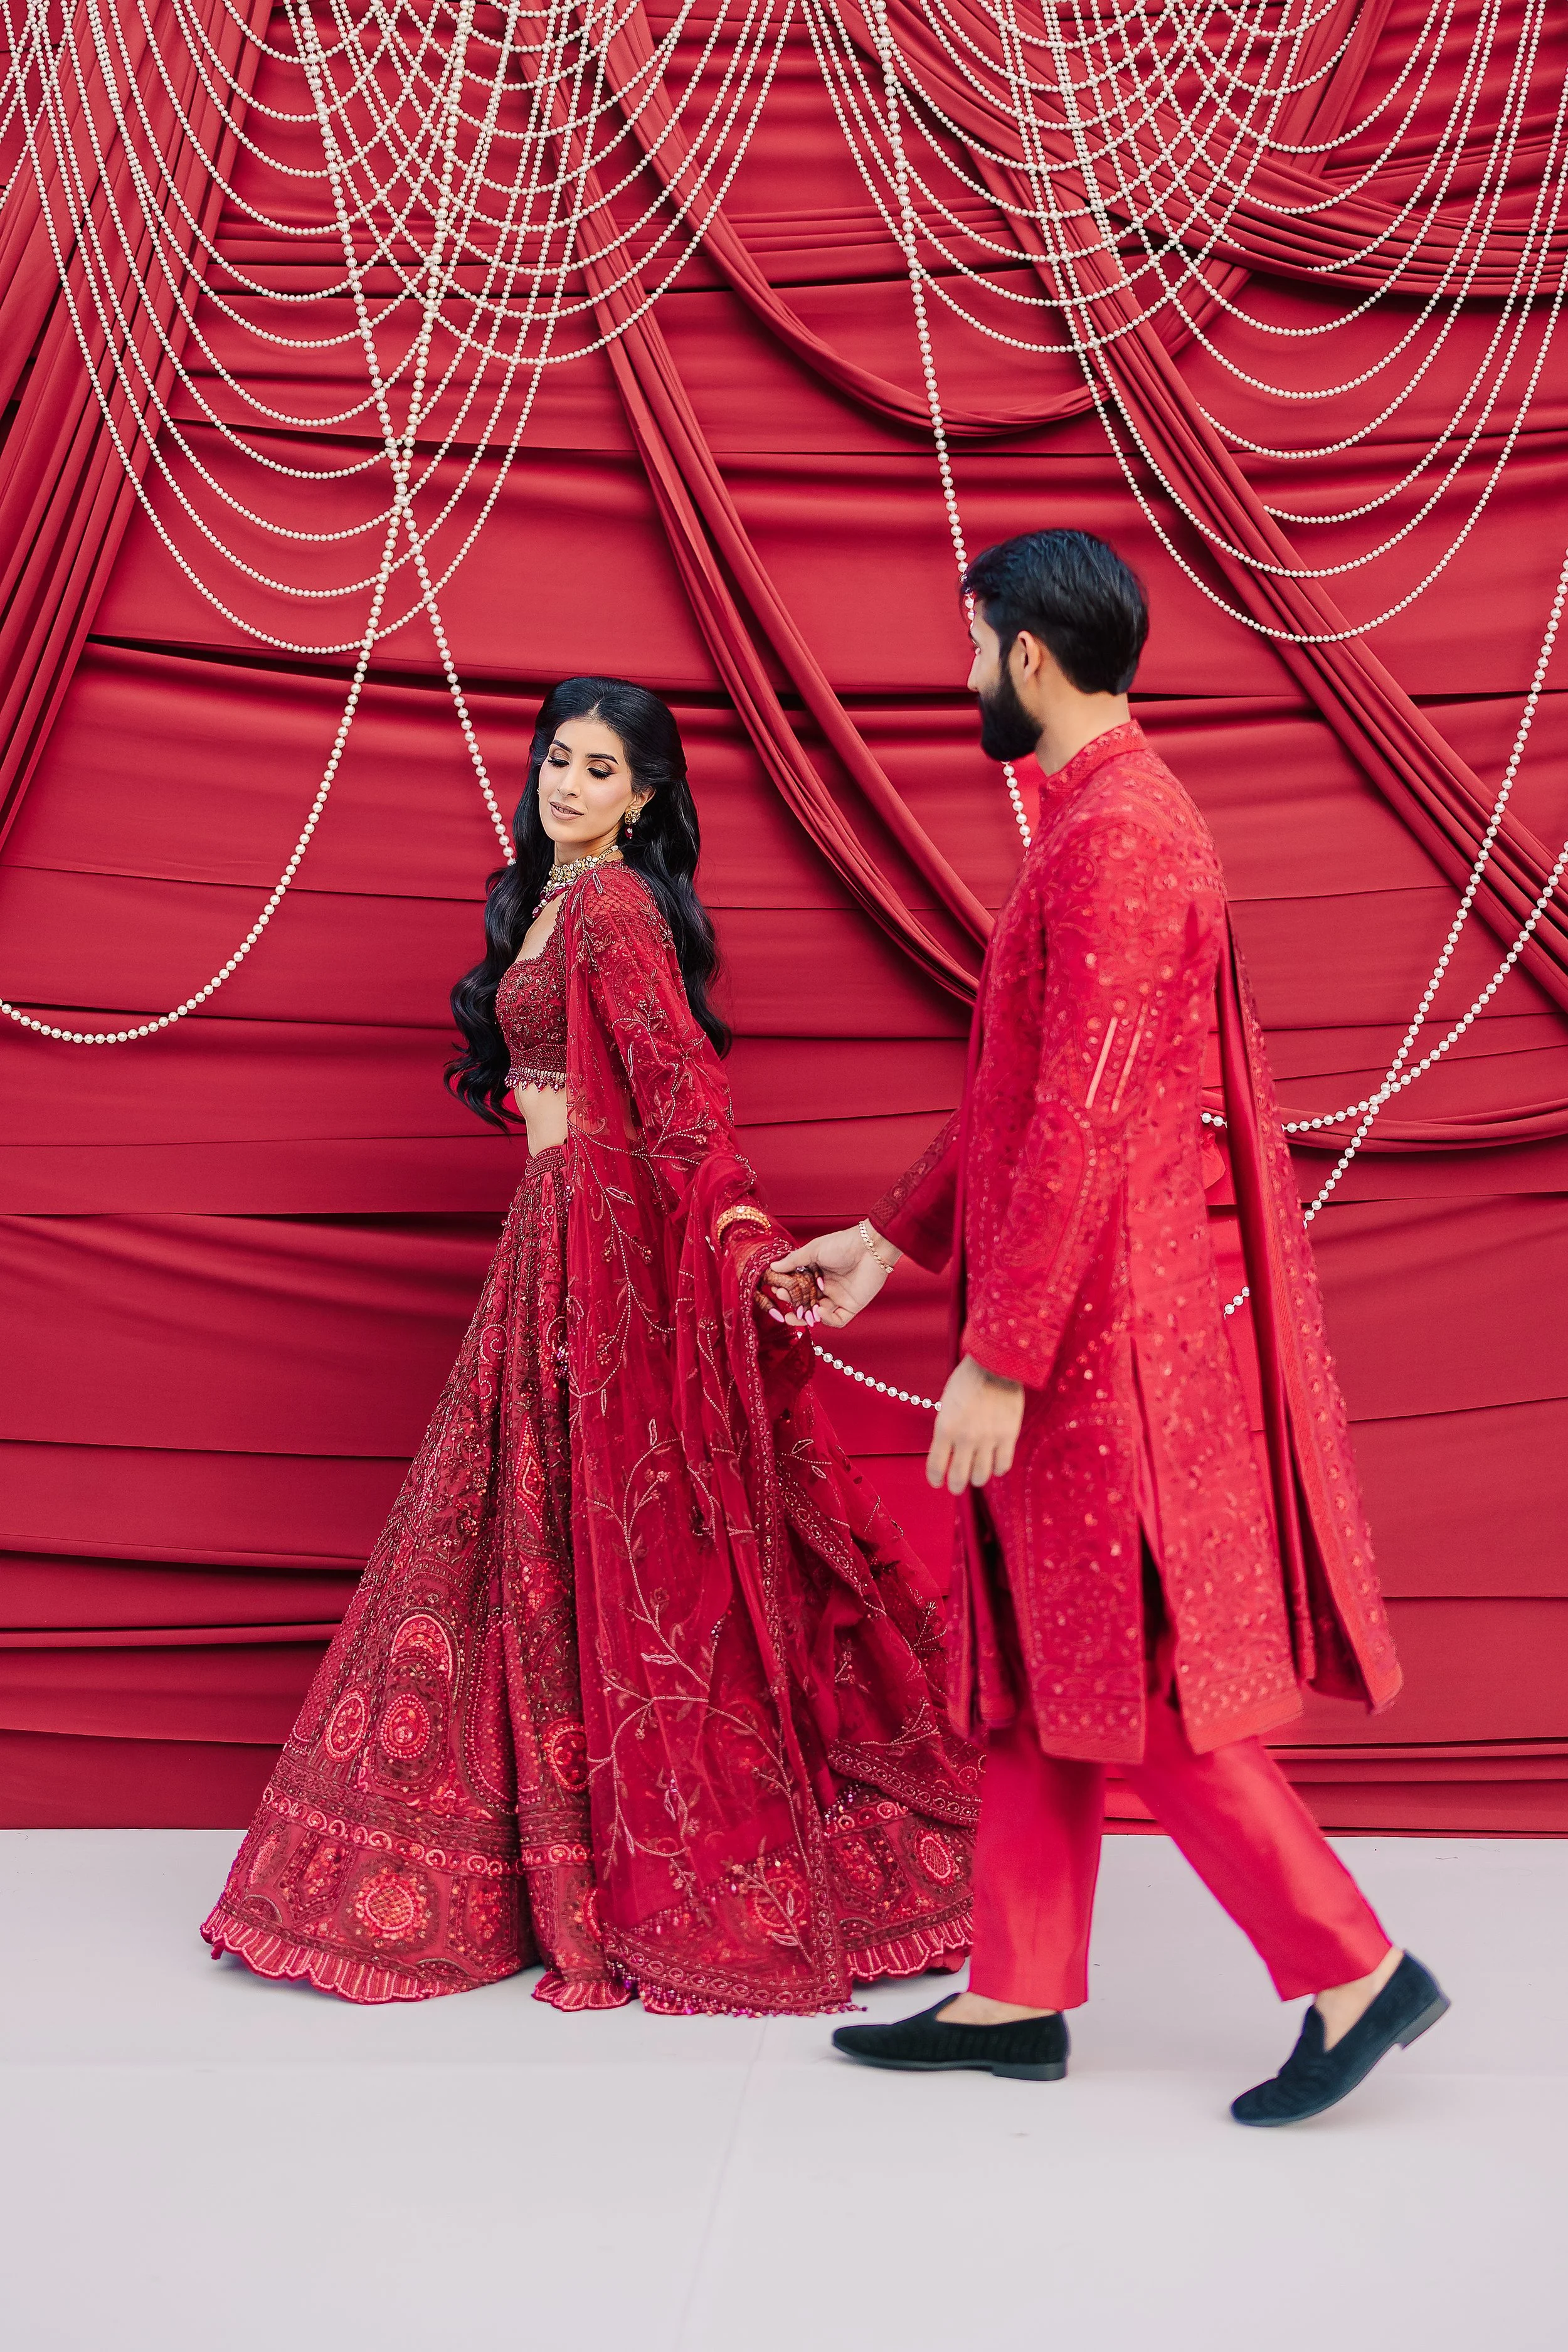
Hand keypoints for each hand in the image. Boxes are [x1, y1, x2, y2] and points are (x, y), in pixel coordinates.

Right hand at [766, 1224, 898, 1328]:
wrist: (869, 1247)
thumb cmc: (843, 1244)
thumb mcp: (814, 1250)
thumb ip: (794, 1261)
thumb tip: (773, 1267)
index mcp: (817, 1273)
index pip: (799, 1287)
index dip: (788, 1290)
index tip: (777, 1289)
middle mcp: (827, 1287)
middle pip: (807, 1302)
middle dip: (793, 1304)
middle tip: (783, 1299)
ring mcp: (839, 1297)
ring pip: (819, 1315)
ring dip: (806, 1317)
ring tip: (793, 1315)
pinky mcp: (852, 1306)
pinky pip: (837, 1320)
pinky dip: (826, 1319)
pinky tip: (819, 1310)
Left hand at [926, 1356, 1024, 1492]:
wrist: (996, 1364)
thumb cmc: (968, 1379)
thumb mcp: (947, 1403)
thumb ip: (946, 1427)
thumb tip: (948, 1448)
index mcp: (945, 1428)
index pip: (936, 1466)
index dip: (935, 1478)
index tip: (937, 1481)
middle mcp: (965, 1438)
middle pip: (959, 1477)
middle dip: (955, 1486)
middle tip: (956, 1486)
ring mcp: (988, 1439)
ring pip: (981, 1475)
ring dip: (977, 1478)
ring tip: (976, 1475)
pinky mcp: (1008, 1436)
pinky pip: (1003, 1464)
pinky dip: (998, 1469)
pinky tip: (995, 1465)